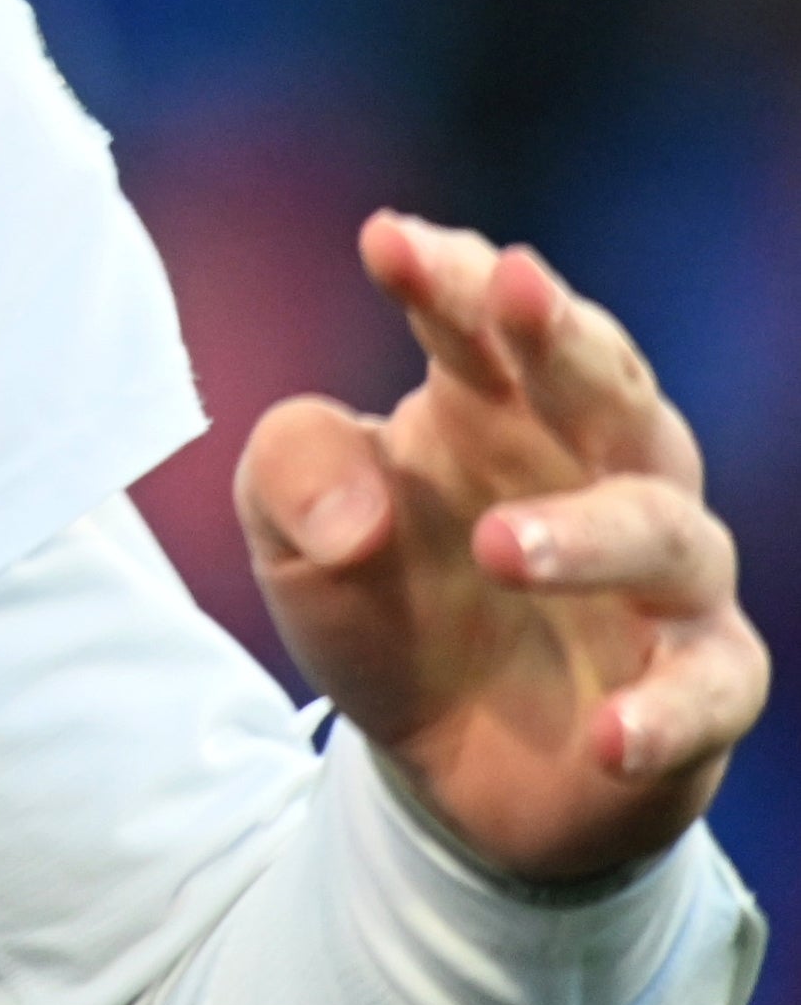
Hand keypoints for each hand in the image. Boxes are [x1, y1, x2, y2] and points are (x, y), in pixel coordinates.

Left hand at [236, 214, 764, 884]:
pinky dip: (670, 708)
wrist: (435, 763)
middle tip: (515, 286)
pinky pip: (714, 685)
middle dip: (565, 333)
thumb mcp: (290, 535)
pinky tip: (608, 733)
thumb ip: (293, 476)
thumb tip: (355, 513)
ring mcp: (661, 580)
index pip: (478, 326)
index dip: (446, 276)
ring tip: (497, 548)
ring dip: (588, 532)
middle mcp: (593, 472)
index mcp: (490, 411)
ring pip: (664, 530)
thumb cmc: (381, 606)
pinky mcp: (702, 686)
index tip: (386, 241)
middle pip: (608, 386)